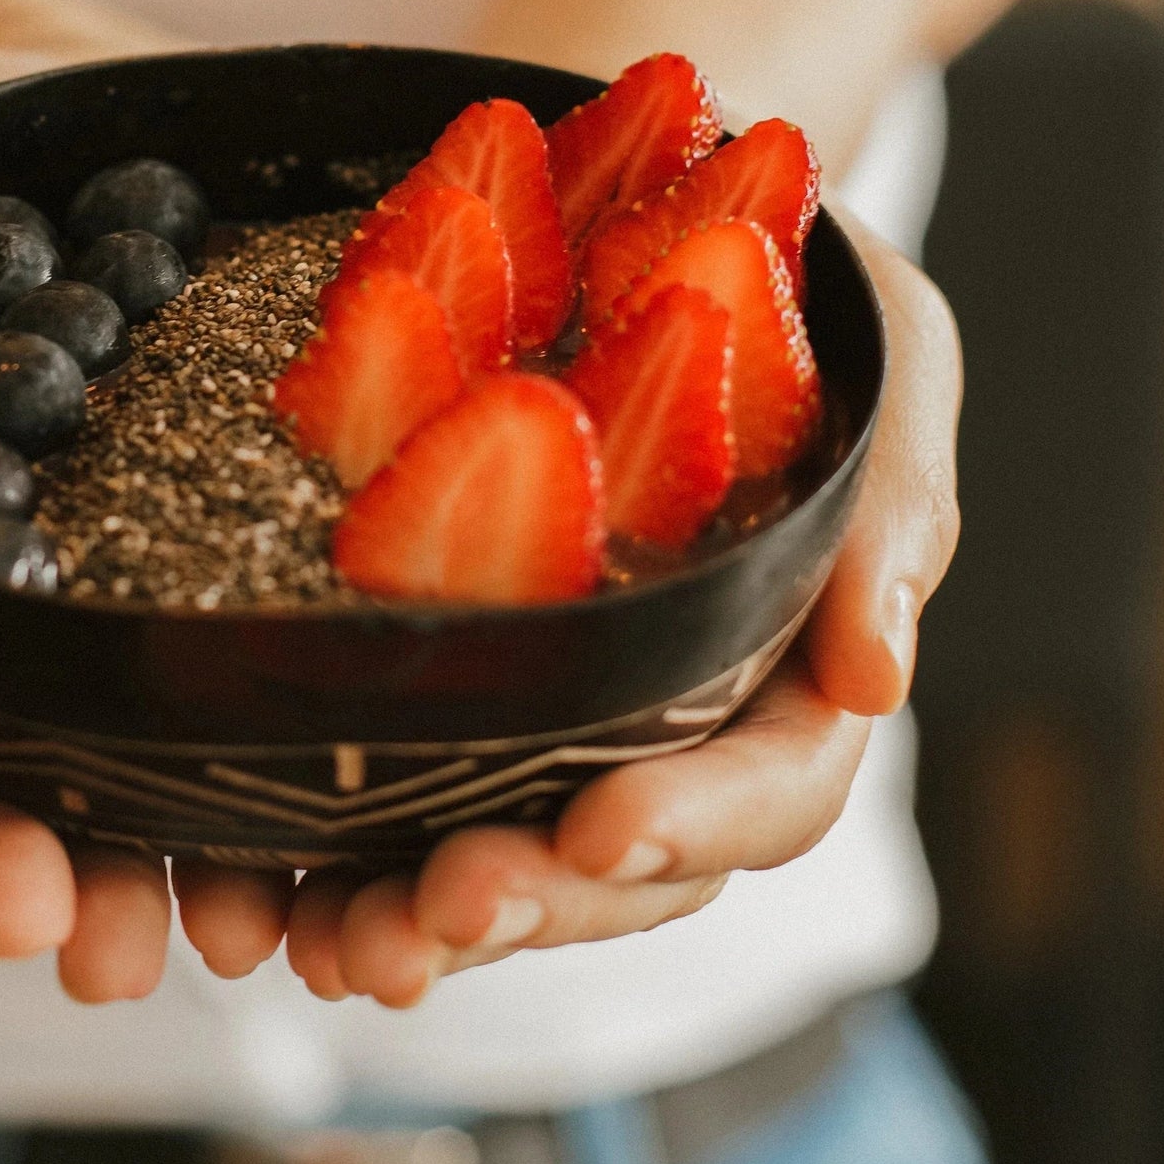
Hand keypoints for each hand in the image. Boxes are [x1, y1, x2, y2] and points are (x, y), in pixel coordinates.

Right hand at [0, 42, 179, 1002]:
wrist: (74, 87)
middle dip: (1, 865)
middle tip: (70, 939)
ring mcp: (97, 598)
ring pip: (96, 774)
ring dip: (133, 875)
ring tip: (195, 944)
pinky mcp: (216, 572)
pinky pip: (227, 700)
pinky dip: (252, 795)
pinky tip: (306, 861)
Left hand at [172, 219, 961, 1004]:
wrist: (652, 215)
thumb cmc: (791, 288)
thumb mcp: (886, 358)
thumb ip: (892, 505)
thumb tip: (879, 675)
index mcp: (794, 659)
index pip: (772, 784)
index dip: (696, 820)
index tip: (601, 825)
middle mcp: (677, 714)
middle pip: (624, 862)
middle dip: (533, 904)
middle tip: (427, 922)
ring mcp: (565, 710)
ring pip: (509, 856)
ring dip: (422, 921)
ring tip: (336, 949)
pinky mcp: (458, 676)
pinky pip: (406, 790)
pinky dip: (343, 857)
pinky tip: (272, 897)